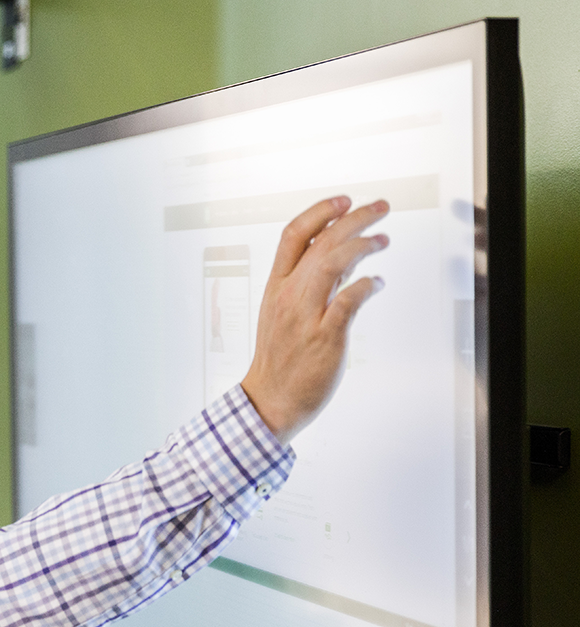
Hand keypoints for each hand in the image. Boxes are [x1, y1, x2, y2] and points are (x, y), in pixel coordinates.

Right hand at [240, 196, 388, 445]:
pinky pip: (349, 301)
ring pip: (333, 263)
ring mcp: (306, 315)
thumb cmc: (280, 358)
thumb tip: (345, 257)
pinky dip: (367, 285)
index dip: (320, 212)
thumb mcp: (283, 312)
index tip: (344, 200)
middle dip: (354, 218)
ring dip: (363, 245)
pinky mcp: (325, 337)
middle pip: (321, 242)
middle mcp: (289, 295)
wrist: (271, 398)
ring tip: (383, 240)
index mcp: (276, 286)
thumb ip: (311, 283)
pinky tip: (378, 282)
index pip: (293, 235)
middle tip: (380, 207)